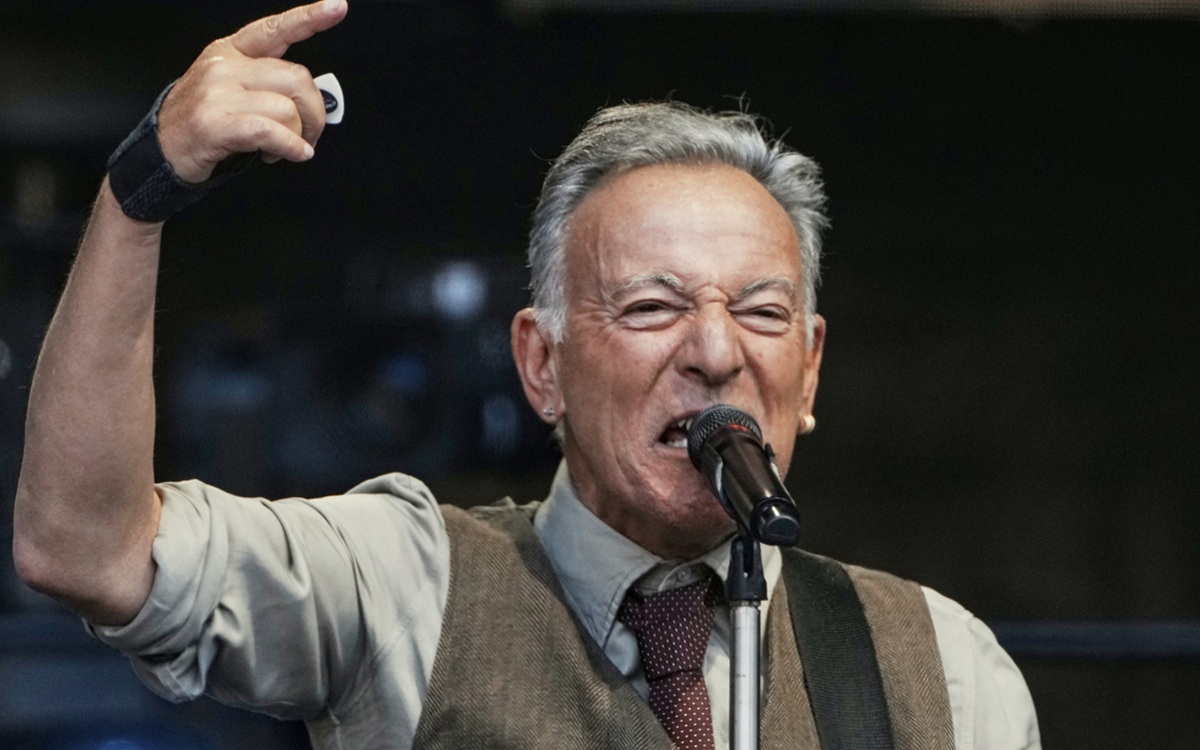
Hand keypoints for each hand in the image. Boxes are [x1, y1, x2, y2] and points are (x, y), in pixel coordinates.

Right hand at [157, 0, 348, 182]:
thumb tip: (310, 98)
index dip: (309, 17)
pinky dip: (291, 148)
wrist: (163, 149)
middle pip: (296, 78)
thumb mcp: (231, 86)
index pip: (275, 28)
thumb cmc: (205, 120)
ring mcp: (217, 93)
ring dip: (298, 136)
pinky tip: (293, 154)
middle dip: (314, 112)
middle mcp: (224, 66)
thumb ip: (267, 82)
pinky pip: (271, 132)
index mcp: (231, 51)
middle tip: (310, 133)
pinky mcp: (215, 123)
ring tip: (286, 148)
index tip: (336, 7)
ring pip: (287, 108)